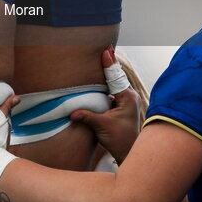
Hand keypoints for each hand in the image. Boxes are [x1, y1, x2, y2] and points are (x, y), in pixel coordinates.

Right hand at [70, 47, 140, 163]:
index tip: (105, 49)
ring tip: (101, 58)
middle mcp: (129, 96)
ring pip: (115, 83)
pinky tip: (99, 79)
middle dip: (109, 63)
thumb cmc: (120, 140)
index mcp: (127, 97)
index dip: (108, 62)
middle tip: (104, 47)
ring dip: (107, 74)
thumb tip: (72, 112)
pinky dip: (106, 84)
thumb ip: (87, 117)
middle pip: (116, 76)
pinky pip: (114, 91)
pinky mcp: (123, 106)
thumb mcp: (102, 126)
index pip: (115, 76)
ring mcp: (127, 101)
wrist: (130, 153)